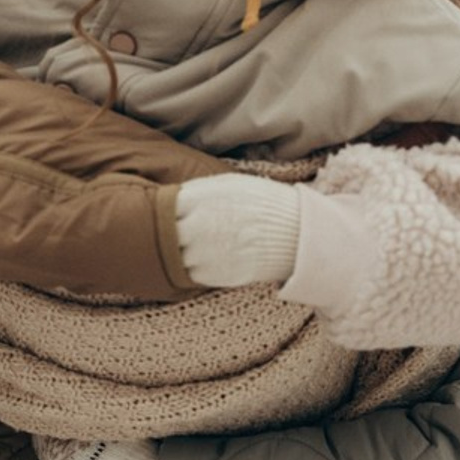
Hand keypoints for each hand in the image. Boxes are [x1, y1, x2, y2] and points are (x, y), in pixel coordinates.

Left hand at [175, 172, 301, 286]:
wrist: (296, 233)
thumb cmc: (263, 202)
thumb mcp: (228, 184)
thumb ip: (196, 192)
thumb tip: (172, 199)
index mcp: (199, 200)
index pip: (163, 207)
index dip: (165, 210)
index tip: (170, 211)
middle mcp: (197, 227)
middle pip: (164, 234)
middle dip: (168, 232)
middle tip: (177, 230)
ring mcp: (205, 254)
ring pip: (174, 257)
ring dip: (180, 251)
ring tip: (196, 243)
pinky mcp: (215, 276)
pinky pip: (191, 273)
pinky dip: (193, 267)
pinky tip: (206, 256)